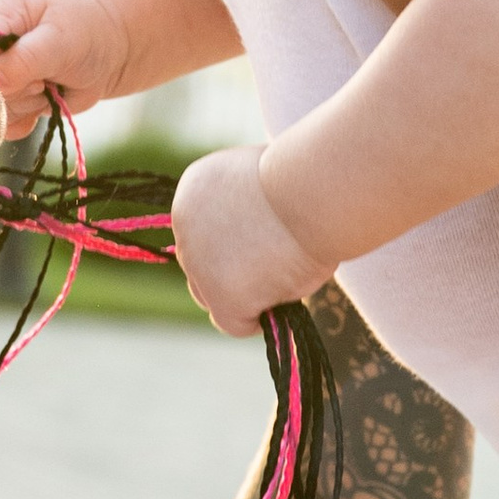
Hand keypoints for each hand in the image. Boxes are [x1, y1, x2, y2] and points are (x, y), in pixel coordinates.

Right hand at [0, 0, 130, 140]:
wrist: (107, 48)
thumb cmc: (84, 30)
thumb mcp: (60, 39)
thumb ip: (25, 60)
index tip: (17, 75)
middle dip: (14, 90)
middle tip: (42, 79)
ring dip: (24, 105)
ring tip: (47, 85)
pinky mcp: (6, 100)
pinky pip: (2, 125)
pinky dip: (26, 120)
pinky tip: (44, 102)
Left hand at [172, 147, 325, 335]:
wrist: (313, 191)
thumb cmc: (307, 177)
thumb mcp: (265, 175)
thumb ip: (248, 199)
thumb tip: (258, 226)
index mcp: (196, 188)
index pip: (204, 230)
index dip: (235, 242)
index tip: (265, 241)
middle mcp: (185, 223)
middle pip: (201, 265)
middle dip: (234, 270)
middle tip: (274, 263)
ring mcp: (199, 262)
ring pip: (211, 296)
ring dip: (243, 293)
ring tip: (283, 275)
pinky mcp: (221, 294)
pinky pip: (233, 323)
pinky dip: (256, 319)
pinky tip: (279, 304)